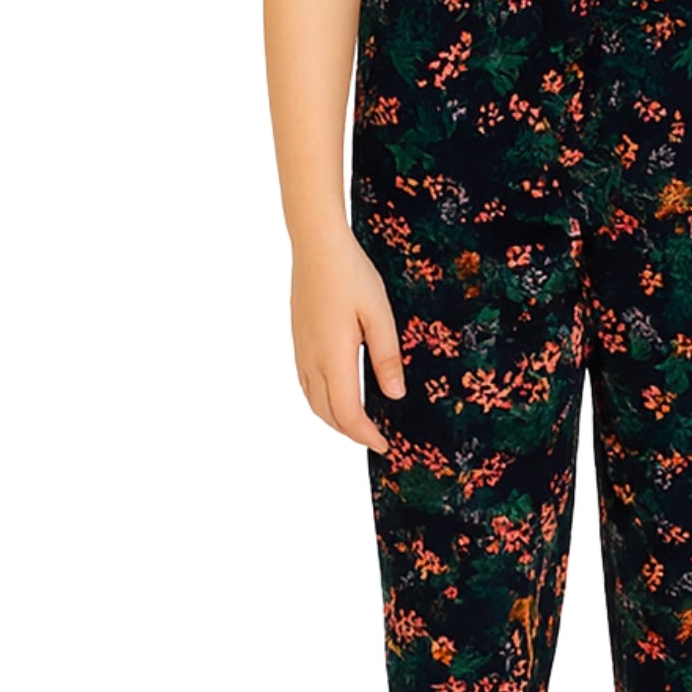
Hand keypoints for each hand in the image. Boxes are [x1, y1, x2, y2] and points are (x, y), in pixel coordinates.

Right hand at [290, 223, 407, 455]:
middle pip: (326, 413)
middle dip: (350, 432)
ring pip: (312, 400)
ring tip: (358, 422)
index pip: (347, 412)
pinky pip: (306, 383)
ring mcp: (301, 350)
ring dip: (333, 418)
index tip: (384, 445)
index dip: (365, 434)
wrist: (316, 246)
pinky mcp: (298, 340)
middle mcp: (311, 360)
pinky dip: (321, 400)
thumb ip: (386, 357)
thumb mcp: (380, 314)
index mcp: (334, 357)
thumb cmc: (351, 275)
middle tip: (374, 438)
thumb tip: (394, 395)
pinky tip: (337, 392)